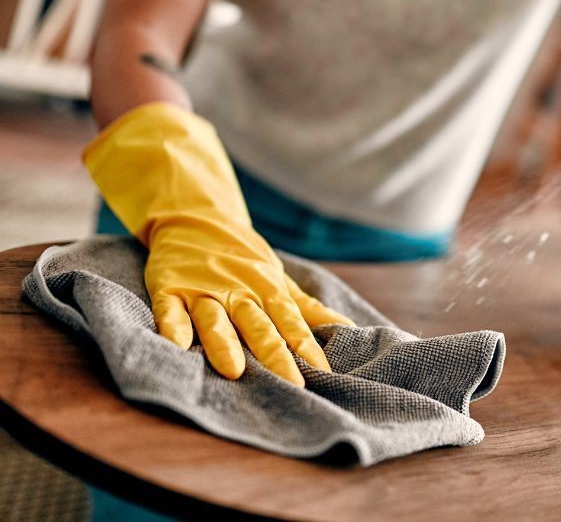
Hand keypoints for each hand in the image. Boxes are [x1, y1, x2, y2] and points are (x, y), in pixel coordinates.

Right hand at [83, 103, 353, 382]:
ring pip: (215, 320)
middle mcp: (238, 291)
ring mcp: (203, 290)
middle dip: (275, 355)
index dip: (307, 348)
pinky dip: (173, 326)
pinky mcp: (171, 288)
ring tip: (234, 371)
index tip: (324, 374)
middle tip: (291, 384)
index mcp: (267, 290)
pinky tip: (176, 346)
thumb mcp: (278, 279)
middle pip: (258, 326)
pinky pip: (171, 309)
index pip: (291, 322)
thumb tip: (348, 329)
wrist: (196, 217)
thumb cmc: (243, 259)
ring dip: (225, 343)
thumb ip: (307, 308)